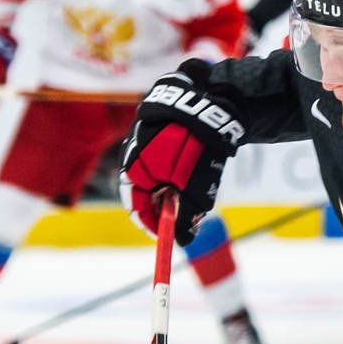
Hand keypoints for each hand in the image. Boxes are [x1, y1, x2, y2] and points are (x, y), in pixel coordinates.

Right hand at [120, 60, 244, 244]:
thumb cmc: (196, 147)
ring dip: (169, 188)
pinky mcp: (155, 128)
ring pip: (153, 175)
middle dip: (163, 207)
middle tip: (184, 215)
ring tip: (191, 190)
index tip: (168, 236)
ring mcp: (142, 139)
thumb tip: (182, 241)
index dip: (152, 225)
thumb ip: (185, 216)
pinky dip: (172, 170)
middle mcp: (132, 155)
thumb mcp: (194, 189)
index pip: (136, 208)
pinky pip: (159, 158)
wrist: (210, 102)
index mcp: (135, 171)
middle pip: (144, 192)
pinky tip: (189, 168)